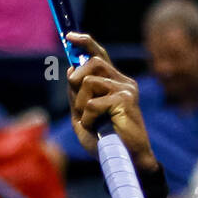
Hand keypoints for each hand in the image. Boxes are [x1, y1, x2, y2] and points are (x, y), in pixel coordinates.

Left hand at [66, 34, 155, 164]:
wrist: (127, 161)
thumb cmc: (106, 143)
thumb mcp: (83, 118)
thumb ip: (76, 95)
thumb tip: (71, 69)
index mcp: (116, 83)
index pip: (100, 54)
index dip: (85, 43)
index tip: (70, 36)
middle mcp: (124, 82)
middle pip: (93, 62)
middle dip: (77, 80)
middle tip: (78, 105)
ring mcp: (126, 89)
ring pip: (89, 82)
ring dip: (81, 104)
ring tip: (90, 122)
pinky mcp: (125, 100)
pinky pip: (92, 103)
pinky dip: (87, 119)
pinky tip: (95, 129)